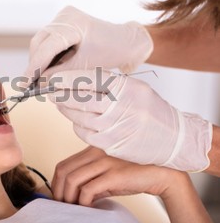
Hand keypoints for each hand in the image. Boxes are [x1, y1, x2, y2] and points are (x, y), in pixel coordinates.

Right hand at [24, 6, 152, 80]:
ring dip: (39, 61)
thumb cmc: (111, 52)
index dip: (34, 67)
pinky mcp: (63, 23)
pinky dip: (46, 56)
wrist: (126, 42)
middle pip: (39, 43)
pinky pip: (48, 41)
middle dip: (34, 65)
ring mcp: (63, 18)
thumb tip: (39, 84)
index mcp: (74, 23)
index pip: (46, 47)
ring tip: (37, 80)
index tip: (25, 83)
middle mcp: (65, 16)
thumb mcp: (85, 67)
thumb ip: (60, 74)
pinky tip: (46, 70)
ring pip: (41, 42)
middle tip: (30, 85)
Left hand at [49, 69, 211, 171]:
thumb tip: (75, 81)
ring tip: (60, 104)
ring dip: (65, 110)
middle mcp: (118, 107)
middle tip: (50, 92)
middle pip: (78, 99)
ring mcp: (113, 128)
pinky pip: (83, 133)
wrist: (173, 139)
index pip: (87, 80)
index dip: (66, 79)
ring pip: (77, 117)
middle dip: (60, 95)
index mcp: (125, 88)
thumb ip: (108, 85)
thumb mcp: (134, 88)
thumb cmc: (150, 110)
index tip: (53, 78)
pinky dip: (77, 125)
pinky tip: (78, 120)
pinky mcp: (110, 144)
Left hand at [52, 146, 175, 205]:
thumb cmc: (133, 175)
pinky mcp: (114, 174)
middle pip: (64, 171)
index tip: (57, 197)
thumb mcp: (107, 175)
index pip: (63, 165)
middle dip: (58, 191)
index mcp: (92, 150)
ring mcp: (105, 162)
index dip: (55, 183)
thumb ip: (89, 181)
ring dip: (68, 197)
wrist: (162, 173)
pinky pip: (88, 189)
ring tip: (73, 207)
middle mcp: (96, 152)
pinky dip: (82, 201)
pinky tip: (86, 207)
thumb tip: (71, 196)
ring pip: (72, 179)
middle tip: (62, 205)